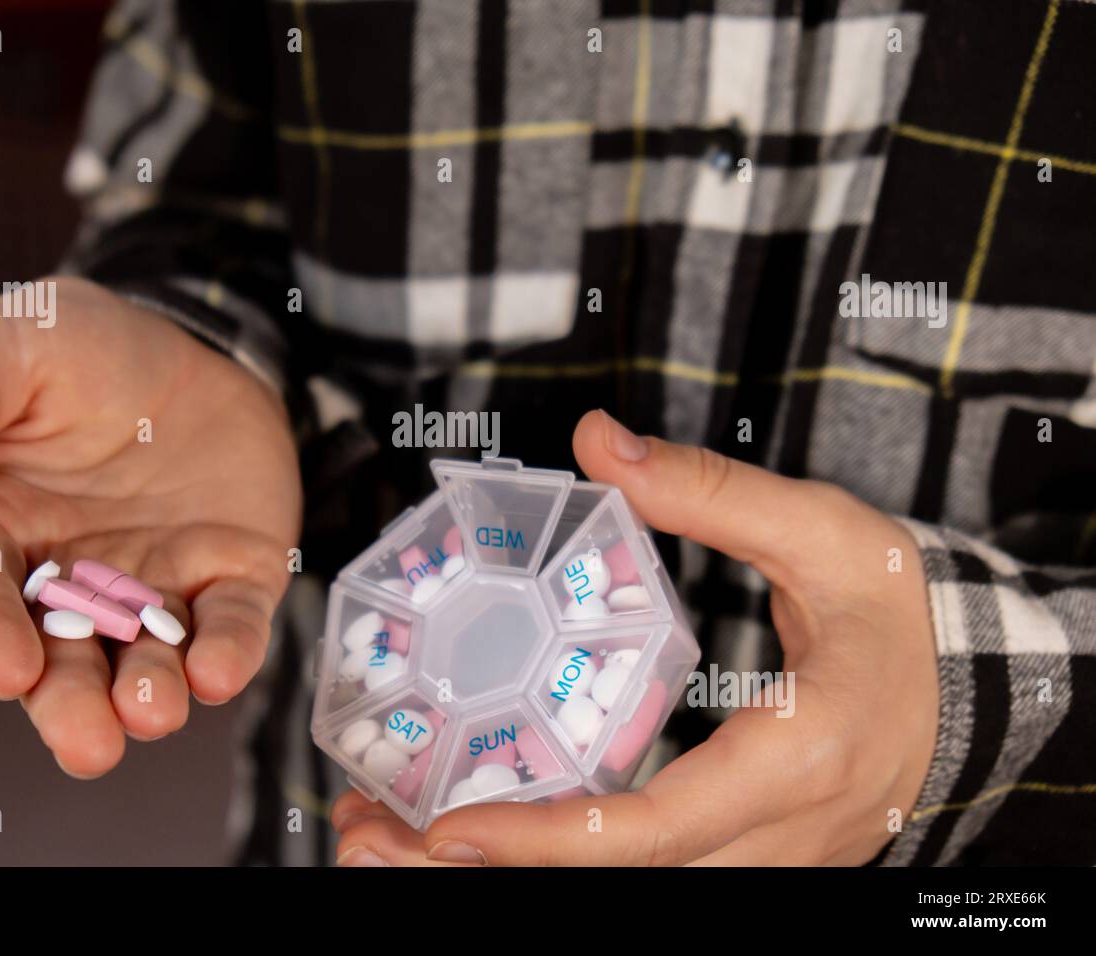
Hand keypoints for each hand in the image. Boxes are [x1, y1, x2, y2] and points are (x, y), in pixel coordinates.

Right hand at [0, 277, 300, 776]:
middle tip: (89, 743)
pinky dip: (227, 651)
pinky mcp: (229, 574)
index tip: (7, 669)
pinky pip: (229, 623)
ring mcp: (154, 582)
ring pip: (145, 659)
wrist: (189, 334)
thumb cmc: (72, 346)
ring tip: (154, 712)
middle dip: (71, 706)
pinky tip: (219, 671)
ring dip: (148, 695)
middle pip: (62, 660)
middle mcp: (72, 578)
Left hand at [330, 410, 937, 864]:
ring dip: (509, 878)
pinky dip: (557, 864)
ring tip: (392, 843)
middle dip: (492, 874)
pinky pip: (645, 876)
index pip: (658, 828)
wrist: (970, 684)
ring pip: (627, 896)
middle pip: (623, 887)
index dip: (548, 841)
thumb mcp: (826, 533)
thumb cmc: (901, 611)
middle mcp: (779, 837)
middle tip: (372, 841)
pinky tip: (485, 832)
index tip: (446, 829)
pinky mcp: (748, 858)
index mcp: (799, 757)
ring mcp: (767, 862)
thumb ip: (710, 492)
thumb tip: (599, 441)